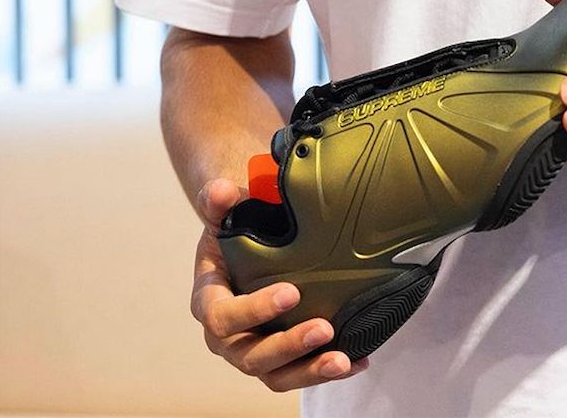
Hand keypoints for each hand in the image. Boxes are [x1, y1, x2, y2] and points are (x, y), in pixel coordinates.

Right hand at [191, 178, 368, 391]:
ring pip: (274, 376)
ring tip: (343, 360)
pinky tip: (358, 361)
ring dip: (308, 371)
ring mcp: (252, 349)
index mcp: (208, 301)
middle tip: (324, 328)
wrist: (243, 241)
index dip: (254, 310)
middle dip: (288, 346)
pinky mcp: (278, 357)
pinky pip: (296, 373)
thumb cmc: (233, 228)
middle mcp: (227, 336)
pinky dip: (323, 370)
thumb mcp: (223, 212)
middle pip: (250, 355)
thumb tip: (222, 191)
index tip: (292, 293)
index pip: (224, 317)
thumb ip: (218, 201)